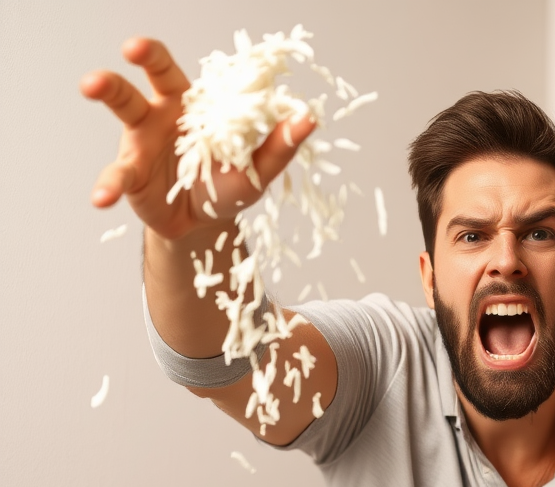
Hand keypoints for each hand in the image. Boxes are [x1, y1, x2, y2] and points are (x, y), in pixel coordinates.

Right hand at [79, 38, 315, 239]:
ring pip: (122, 107)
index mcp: (191, 105)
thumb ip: (280, 144)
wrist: (205, 223)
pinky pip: (117, 176)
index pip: (175, 70)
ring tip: (91, 83)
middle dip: (138, 56)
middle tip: (132, 48)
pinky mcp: (131, 173)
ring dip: (106, 90)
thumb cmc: (228, 186)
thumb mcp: (257, 169)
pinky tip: (100, 199)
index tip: (148, 44)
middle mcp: (160, 112)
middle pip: (145, 76)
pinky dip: (108, 186)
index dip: (159, 53)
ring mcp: (140, 140)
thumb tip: (311, 117)